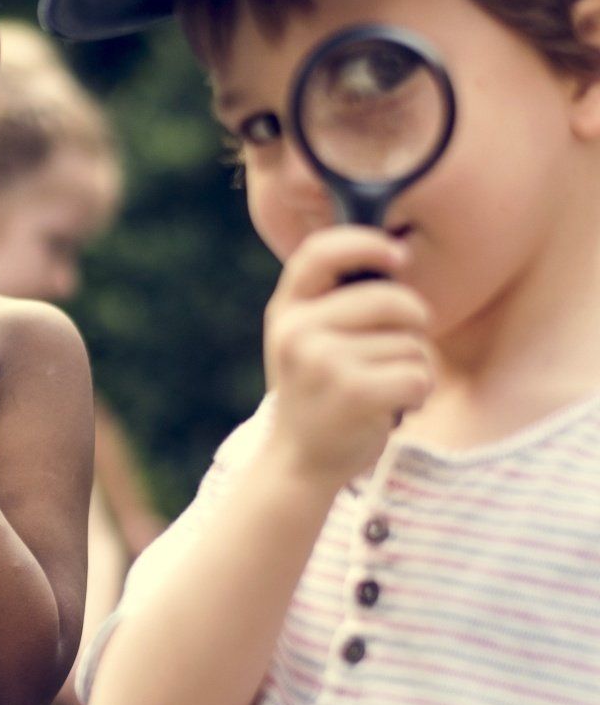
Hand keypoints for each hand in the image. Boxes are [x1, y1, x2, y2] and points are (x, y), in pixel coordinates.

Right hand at [263, 227, 432, 489]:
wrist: (298, 460)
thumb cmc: (317, 392)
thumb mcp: (305, 340)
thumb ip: (333, 302)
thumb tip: (394, 256)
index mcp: (286, 310)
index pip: (320, 253)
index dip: (364, 244)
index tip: (398, 255)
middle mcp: (298, 331)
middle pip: (391, 300)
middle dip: (413, 322)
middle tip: (396, 349)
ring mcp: (323, 361)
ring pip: (411, 343)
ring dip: (413, 367)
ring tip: (381, 388)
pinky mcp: (354, 393)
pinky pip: (419, 375)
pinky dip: (418, 393)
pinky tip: (392, 406)